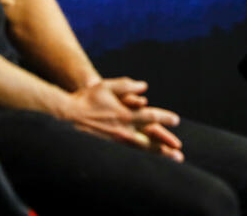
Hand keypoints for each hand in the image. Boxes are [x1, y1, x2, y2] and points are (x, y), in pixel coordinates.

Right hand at [64, 77, 182, 160]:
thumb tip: (144, 86)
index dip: (164, 118)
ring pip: (142, 150)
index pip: (150, 117)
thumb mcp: (107, 86)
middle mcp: (123, 130)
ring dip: (157, 154)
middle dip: (165, 146)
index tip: (176, 120)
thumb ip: (127, 85)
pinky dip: (143, 156)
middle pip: (149, 140)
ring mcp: (117, 141)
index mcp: (124, 115)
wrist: (67, 115)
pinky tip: (150, 160)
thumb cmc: (87, 98)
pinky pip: (131, 153)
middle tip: (179, 152)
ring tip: (170, 159)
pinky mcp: (110, 146)